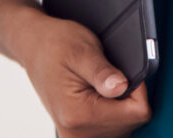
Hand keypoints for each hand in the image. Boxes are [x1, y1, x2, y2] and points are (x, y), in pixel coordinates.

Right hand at [10, 11, 152, 134]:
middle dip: (128, 97)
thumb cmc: (55, 44)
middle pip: (131, 121)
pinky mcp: (79, 135)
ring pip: (124, 126)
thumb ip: (103, 71)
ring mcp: (78, 137)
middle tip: (108, 75)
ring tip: (99, 84)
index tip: (125, 71)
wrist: (33, 49)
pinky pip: (112, 128)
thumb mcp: (82, 49)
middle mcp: (77, 133)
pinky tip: (97, 95)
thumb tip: (122, 86)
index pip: (137, 112)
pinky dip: (111, 111)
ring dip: (119, 105)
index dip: (139, 88)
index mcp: (79, 114)